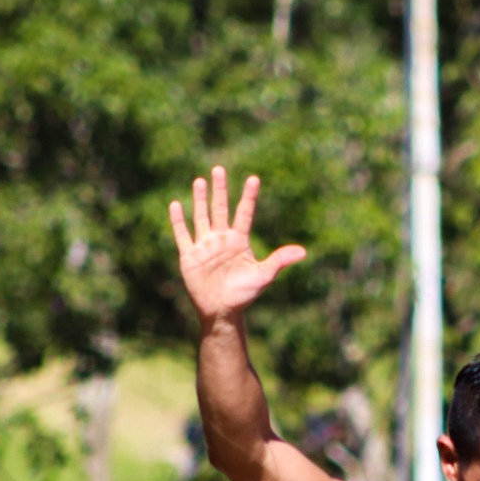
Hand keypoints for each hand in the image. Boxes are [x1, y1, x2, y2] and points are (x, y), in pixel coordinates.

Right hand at [168, 166, 306, 325]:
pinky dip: (178, 220)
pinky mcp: (189, 255)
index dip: (249, 196)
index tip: (254, 178)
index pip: (245, 213)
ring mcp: (205, 245)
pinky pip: (182, 234)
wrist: (221, 311)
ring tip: (200, 180)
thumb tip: (303, 252)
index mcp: (239, 241)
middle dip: (220, 190)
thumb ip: (279, 261)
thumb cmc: (244, 294)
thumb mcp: (264, 276)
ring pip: (201, 217)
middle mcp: (221, 239)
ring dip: (200, 199)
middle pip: (220, 208)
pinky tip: (176, 204)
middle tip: (219, 169)